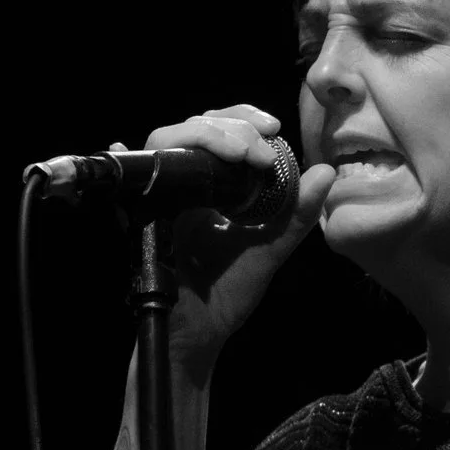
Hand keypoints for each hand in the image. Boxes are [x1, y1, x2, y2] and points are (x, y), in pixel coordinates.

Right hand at [141, 105, 335, 371]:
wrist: (199, 331)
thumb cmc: (229, 291)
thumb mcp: (270, 248)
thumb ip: (296, 213)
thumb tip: (326, 171)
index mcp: (213, 185)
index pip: (221, 129)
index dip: (241, 118)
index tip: (272, 127)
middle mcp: (184, 184)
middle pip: (194, 127)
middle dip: (230, 127)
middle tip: (258, 150)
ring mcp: (159, 197)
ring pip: (164, 141)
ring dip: (202, 137)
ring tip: (239, 155)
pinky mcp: (138, 216)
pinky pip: (127, 181)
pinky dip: (123, 156)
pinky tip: (123, 144)